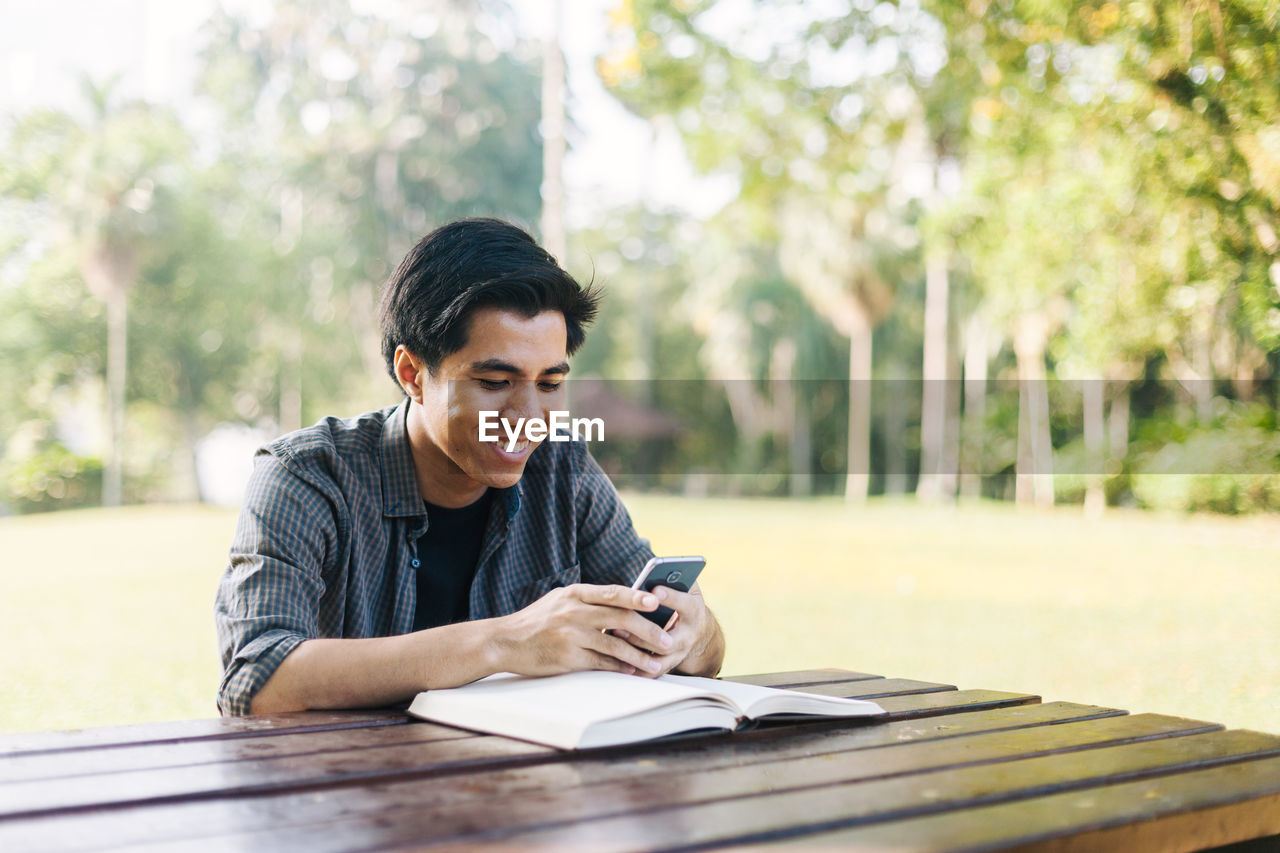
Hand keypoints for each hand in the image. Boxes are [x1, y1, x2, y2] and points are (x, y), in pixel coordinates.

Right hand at [492, 584, 676, 676]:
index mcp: (575, 594)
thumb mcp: (559, 600)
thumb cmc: (535, 621)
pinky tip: (633, 672)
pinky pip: (602, 663)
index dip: (638, 597)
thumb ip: (587, 600)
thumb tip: (622, 601)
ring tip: (656, 664)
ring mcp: (571, 635)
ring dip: (639, 656)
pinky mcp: (568, 658)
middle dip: (649, 631)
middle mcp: (575, 612)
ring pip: (615, 646)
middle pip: (621, 619)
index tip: (658, 602)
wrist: (504, 641)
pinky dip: (620, 668)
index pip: (614, 593)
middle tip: (667, 640)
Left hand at [611, 583, 723, 677]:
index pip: (685, 605)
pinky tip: (614, 657)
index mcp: (694, 611)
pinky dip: (632, 668)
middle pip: (668, 640)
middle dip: (645, 633)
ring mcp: (677, 654)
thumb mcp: (687, 586)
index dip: (671, 597)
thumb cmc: (684, 601)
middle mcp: (688, 636)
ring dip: (634, 651)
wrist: (697, 631)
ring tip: (614, 637)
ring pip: (656, 659)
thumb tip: (659, 567)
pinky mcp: (666, 665)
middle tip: (622, 623)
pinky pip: (649, 671)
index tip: (655, 590)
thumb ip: (676, 576)